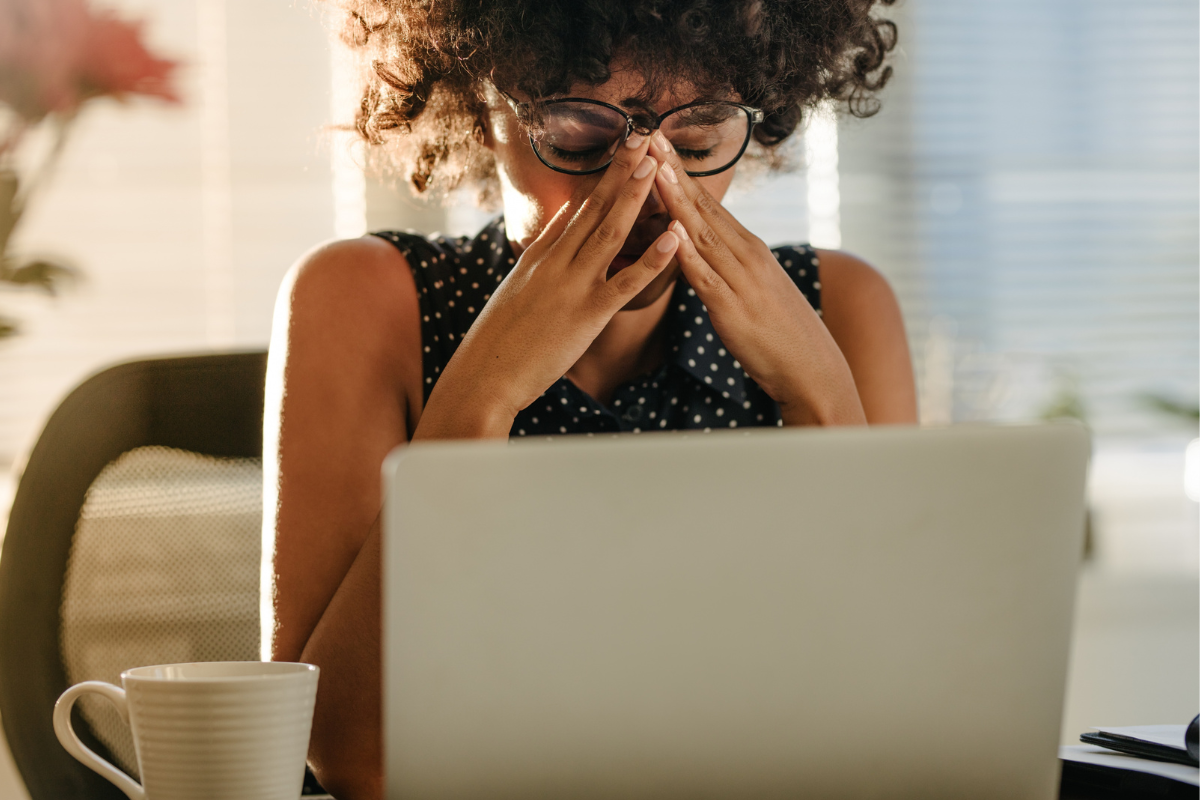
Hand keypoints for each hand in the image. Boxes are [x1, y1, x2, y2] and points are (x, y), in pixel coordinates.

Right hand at [413, 135, 680, 439]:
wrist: (484, 375)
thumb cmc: (498, 341)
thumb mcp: (516, 289)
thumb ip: (540, 256)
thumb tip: (560, 225)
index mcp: (540, 256)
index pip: (577, 209)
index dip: (602, 178)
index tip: (623, 150)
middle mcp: (556, 262)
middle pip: (594, 208)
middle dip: (621, 171)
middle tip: (644, 137)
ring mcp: (572, 285)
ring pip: (610, 232)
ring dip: (635, 197)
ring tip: (656, 165)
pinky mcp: (588, 314)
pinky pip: (627, 282)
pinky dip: (652, 259)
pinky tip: (674, 238)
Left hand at [648, 132, 865, 425]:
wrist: (812, 369)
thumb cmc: (779, 333)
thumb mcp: (753, 287)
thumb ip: (728, 265)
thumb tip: (702, 247)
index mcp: (748, 249)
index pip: (708, 203)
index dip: (680, 172)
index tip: (657, 141)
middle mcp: (746, 256)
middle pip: (703, 207)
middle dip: (673, 171)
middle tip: (648, 135)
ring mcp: (741, 280)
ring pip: (702, 234)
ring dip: (676, 200)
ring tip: (654, 169)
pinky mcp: (733, 310)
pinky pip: (706, 278)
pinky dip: (688, 254)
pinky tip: (671, 234)